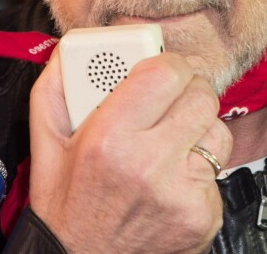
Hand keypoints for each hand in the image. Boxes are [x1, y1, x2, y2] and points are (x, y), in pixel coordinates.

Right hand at [29, 45, 232, 252]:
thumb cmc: (66, 203)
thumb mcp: (47, 140)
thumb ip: (55, 86)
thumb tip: (69, 50)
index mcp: (110, 138)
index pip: (166, 72)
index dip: (167, 62)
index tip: (160, 68)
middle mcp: (149, 165)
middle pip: (201, 94)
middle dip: (186, 90)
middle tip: (168, 101)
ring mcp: (182, 193)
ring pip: (218, 130)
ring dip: (198, 127)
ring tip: (169, 141)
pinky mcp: (204, 215)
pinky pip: (219, 169)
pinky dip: (200, 167)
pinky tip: (173, 176)